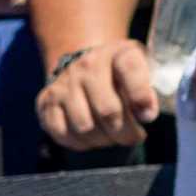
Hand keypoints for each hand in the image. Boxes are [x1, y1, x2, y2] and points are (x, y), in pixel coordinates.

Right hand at [36, 37, 162, 151]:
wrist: (85, 65)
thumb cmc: (121, 76)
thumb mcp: (144, 72)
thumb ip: (150, 91)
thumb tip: (146, 115)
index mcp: (118, 53)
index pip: (131, 70)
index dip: (142, 97)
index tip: (148, 117)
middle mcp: (88, 65)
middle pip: (108, 111)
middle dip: (125, 133)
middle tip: (132, 136)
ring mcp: (64, 83)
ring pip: (84, 126)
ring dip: (102, 140)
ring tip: (111, 136)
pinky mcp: (46, 101)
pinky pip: (62, 133)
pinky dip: (80, 142)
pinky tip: (91, 136)